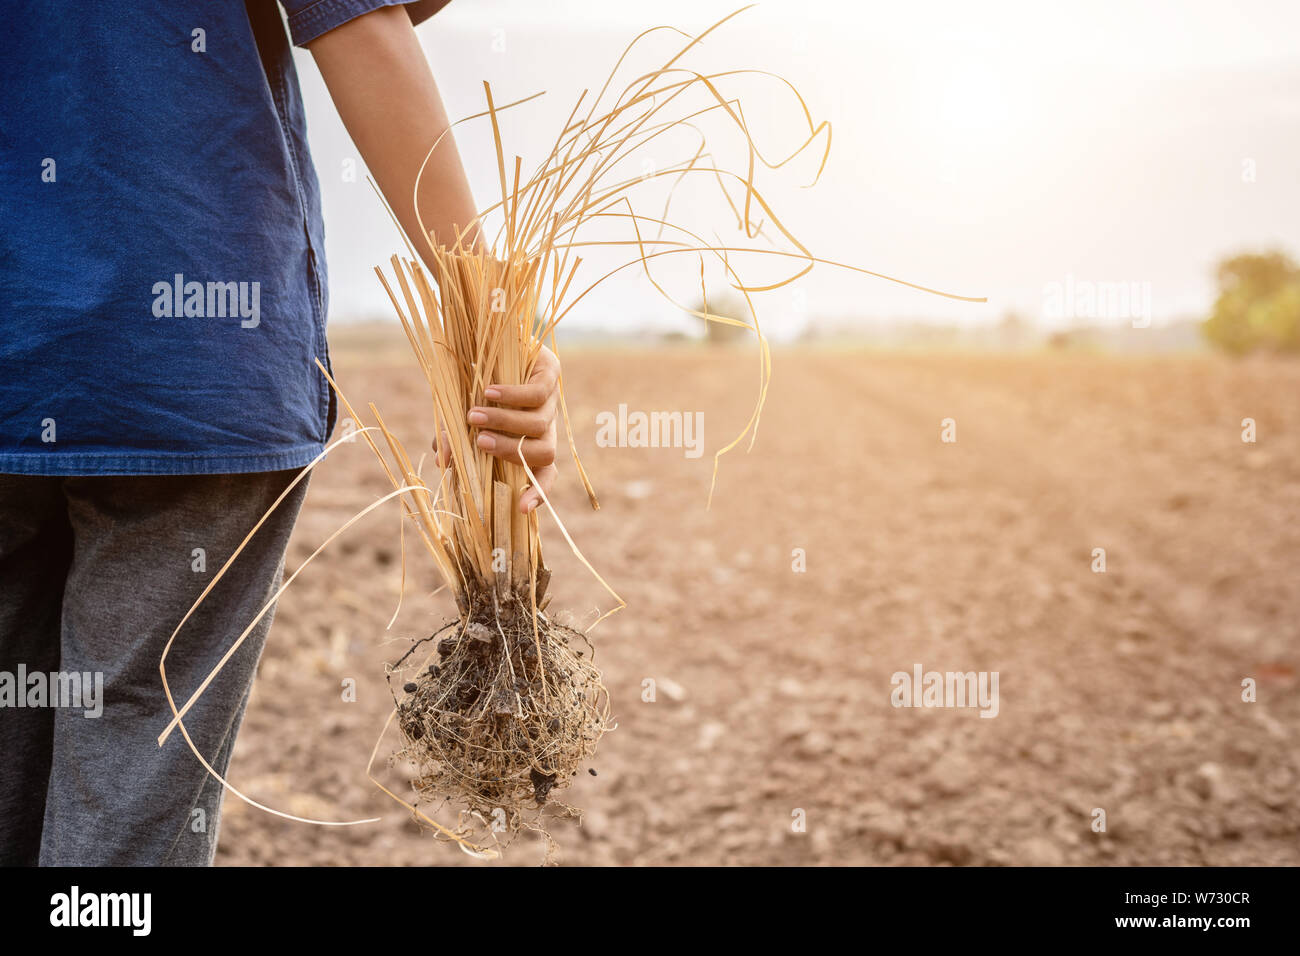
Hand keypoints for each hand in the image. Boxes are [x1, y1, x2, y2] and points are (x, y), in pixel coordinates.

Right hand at [435, 345, 559, 513]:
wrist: (492, 339)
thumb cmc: (475, 387)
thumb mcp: (461, 418)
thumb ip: (455, 440)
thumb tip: (441, 463)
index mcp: (530, 443)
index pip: (544, 475)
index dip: (538, 493)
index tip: (520, 508)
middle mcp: (545, 427)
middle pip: (543, 454)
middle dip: (510, 451)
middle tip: (479, 442)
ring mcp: (551, 401)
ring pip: (538, 425)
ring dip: (504, 422)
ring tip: (473, 415)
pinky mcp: (550, 373)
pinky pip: (536, 392)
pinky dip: (511, 396)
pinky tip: (487, 391)